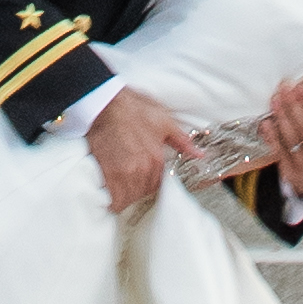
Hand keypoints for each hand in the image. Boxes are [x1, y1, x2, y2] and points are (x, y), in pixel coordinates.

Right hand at [84, 85, 182, 214]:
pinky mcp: (105, 174)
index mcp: (156, 158)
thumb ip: (181, 141)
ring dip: (125, 194)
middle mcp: (141, 170)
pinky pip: (113, 200)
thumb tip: (199, 154)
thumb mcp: (163, 120)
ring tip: (119, 184)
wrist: (104, 103)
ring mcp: (123, 174)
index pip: (158, 184)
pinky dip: (112, 199)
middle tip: (130, 177)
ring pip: (128, 199)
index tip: (143, 174)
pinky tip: (110, 191)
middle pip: (142, 193)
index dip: (151, 180)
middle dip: (137, 188)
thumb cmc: (132, 108)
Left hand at [263, 73, 302, 200]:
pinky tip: (266, 122)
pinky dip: (272, 135)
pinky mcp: (293, 173)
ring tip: (275, 100)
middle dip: (294, 104)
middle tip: (284, 89)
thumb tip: (300, 86)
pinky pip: (280, 151)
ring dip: (282, 116)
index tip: (301, 86)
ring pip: (293, 137)